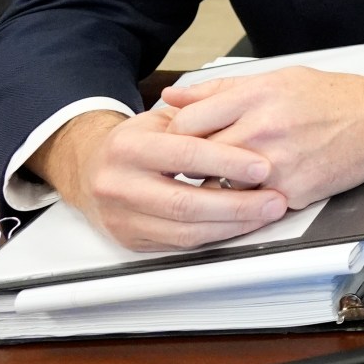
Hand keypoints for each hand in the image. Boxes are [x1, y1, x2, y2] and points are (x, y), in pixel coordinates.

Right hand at [30, 108, 287, 251]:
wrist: (90, 170)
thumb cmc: (137, 142)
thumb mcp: (162, 119)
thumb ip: (198, 118)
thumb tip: (245, 118)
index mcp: (127, 147)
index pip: (184, 155)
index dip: (226, 162)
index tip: (262, 166)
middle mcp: (118, 184)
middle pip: (185, 202)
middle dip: (237, 204)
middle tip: (274, 199)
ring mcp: (121, 217)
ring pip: (184, 230)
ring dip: (232, 225)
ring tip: (266, 214)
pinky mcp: (129, 240)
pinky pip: (179, 244)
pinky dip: (216, 236)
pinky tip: (240, 225)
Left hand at [160, 66, 363, 211]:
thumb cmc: (336, 97)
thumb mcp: (278, 78)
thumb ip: (221, 89)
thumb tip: (175, 96)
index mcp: (257, 96)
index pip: (187, 122)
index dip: (178, 134)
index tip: (183, 140)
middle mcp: (264, 129)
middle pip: (197, 157)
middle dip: (194, 163)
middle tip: (197, 164)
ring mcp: (278, 164)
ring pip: (219, 186)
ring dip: (218, 184)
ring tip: (228, 176)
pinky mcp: (293, 192)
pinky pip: (252, 203)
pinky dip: (250, 198)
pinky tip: (260, 187)